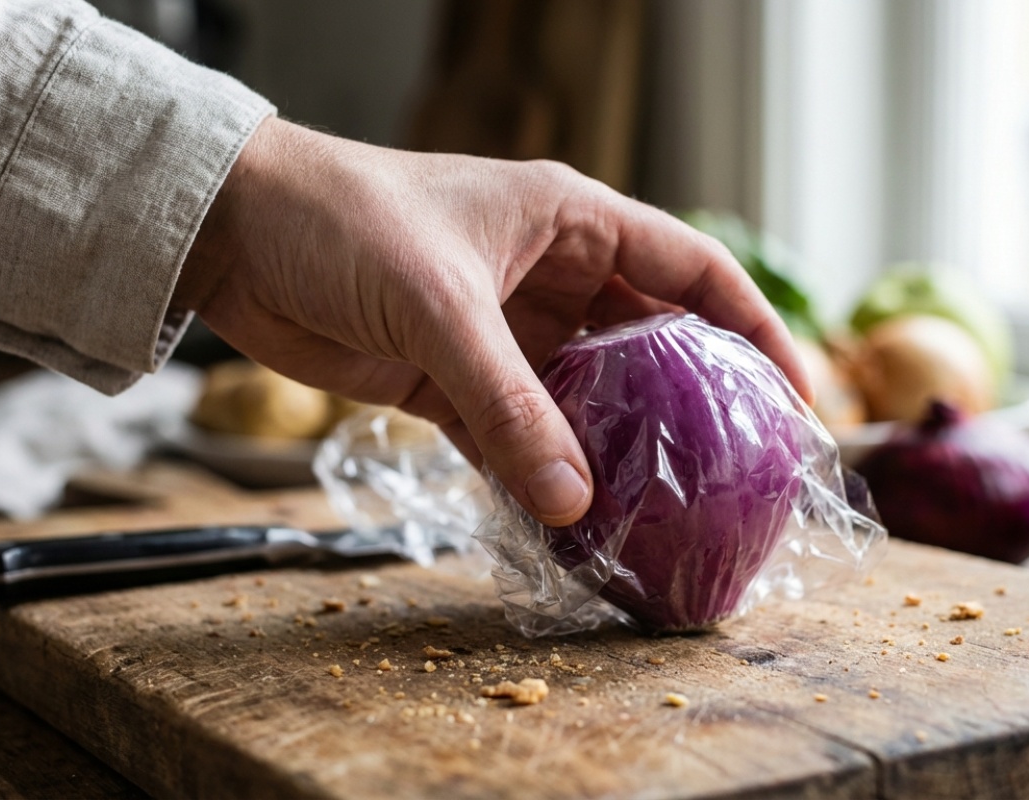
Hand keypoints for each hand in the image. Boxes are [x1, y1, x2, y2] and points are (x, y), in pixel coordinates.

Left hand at [175, 117, 810, 525]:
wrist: (231, 232)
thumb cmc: (341, 221)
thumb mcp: (440, 306)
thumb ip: (510, 404)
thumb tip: (575, 502)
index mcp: (572, 222)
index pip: (694, 271)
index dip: (755, 329)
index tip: (796, 397)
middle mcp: (550, 276)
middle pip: (650, 344)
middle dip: (694, 405)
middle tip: (737, 474)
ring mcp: (505, 332)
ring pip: (585, 398)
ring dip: (615, 451)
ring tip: (661, 511)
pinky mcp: (453, 378)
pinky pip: (516, 433)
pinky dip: (540, 474)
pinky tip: (568, 519)